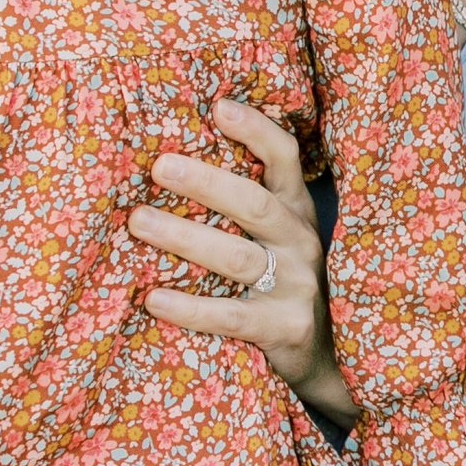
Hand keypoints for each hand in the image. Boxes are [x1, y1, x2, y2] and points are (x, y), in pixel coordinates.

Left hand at [132, 101, 349, 419]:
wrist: (326, 358)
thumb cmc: (280, 283)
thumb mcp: (275, 237)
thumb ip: (243, 203)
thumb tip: (167, 158)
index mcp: (296, 211)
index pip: (285, 158)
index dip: (256, 130)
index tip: (217, 107)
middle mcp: (301, 242)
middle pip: (256, 204)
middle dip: (207, 182)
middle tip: (159, 166)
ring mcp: (297, 286)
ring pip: (239, 257)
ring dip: (185, 238)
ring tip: (138, 223)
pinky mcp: (286, 329)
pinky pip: (232, 316)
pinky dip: (191, 308)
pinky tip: (153, 299)